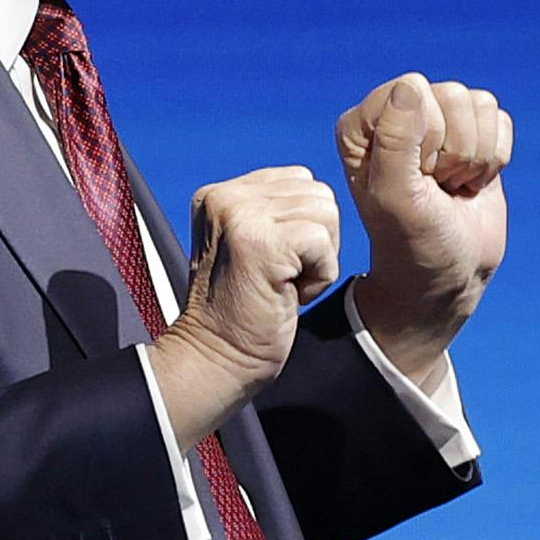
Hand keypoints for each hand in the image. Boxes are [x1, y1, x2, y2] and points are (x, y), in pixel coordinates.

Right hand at [146, 166, 340, 443]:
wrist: (215, 359)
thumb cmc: (241, 313)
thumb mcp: (249, 247)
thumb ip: (273, 214)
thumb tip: (321, 200)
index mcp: (219, 194)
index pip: (298, 180)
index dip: (304, 226)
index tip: (274, 263)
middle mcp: (225, 197)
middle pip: (317, 192)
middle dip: (315, 240)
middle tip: (280, 278)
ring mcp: (240, 216)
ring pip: (325, 211)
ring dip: (318, 258)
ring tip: (282, 284)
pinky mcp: (260, 241)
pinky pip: (322, 240)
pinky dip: (319, 275)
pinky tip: (287, 293)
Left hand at [335, 73, 511, 383]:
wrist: (448, 277)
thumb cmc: (412, 243)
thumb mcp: (395, 198)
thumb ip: (395, 141)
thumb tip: (412, 86)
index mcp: (363, 124)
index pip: (410, 92)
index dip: (424, 138)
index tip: (415, 179)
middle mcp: (397, 115)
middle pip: (451, 95)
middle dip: (454, 150)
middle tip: (435, 187)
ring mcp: (437, 121)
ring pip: (479, 104)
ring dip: (475, 156)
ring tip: (451, 186)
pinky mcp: (473, 133)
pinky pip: (500, 121)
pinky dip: (494, 159)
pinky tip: (471, 183)